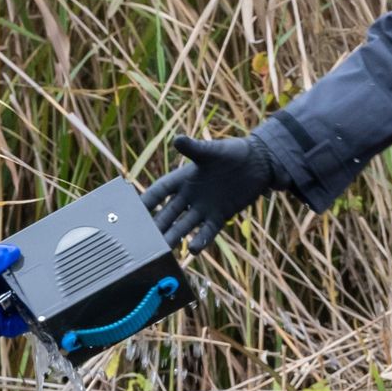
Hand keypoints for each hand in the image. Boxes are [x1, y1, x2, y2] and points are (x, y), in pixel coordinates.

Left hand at [0, 244, 27, 350]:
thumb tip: (15, 252)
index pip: (14, 269)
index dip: (22, 267)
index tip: (34, 264)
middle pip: (22, 289)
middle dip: (30, 288)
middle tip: (37, 286)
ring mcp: (0, 309)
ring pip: (23, 307)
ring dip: (29, 306)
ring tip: (36, 302)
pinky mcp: (1, 326)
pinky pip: (18, 325)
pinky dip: (23, 322)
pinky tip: (26, 317)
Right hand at [142, 133, 278, 252]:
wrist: (258, 163)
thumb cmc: (232, 152)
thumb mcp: (212, 151)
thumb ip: (194, 148)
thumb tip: (177, 139)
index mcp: (183, 178)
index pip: (160, 191)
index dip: (147, 201)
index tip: (133, 211)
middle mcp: (190, 195)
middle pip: (168, 213)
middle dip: (157, 225)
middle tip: (143, 239)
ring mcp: (204, 208)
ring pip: (184, 226)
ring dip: (174, 237)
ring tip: (163, 251)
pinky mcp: (220, 216)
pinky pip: (207, 231)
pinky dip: (201, 240)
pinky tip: (193, 250)